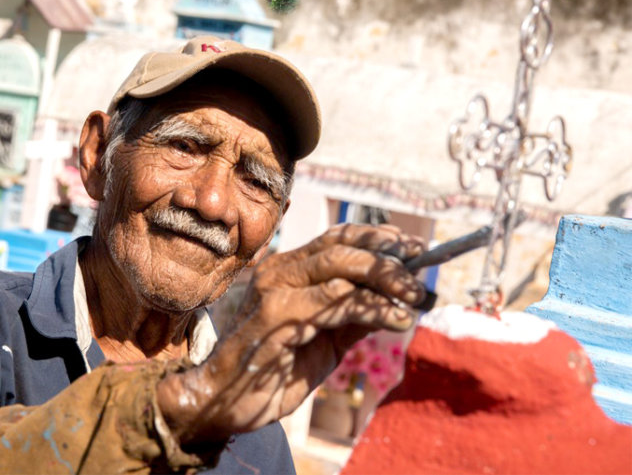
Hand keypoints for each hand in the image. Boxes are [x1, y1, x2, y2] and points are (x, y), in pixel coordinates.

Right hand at [157, 223, 426, 442]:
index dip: (376, 238)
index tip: (413, 248)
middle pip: (342, 245)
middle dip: (387, 256)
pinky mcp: (275, 315)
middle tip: (420, 277)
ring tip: (414, 298)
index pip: (336, 238)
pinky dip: (371, 306)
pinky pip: (333, 300)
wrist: (221, 403)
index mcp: (288, 272)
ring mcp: (275, 290)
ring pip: (339, 266)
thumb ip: (354, 318)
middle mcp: (279, 272)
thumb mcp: (325, 342)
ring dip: (385, 279)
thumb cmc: (271, 373)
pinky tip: (395, 319)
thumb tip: (397, 302)